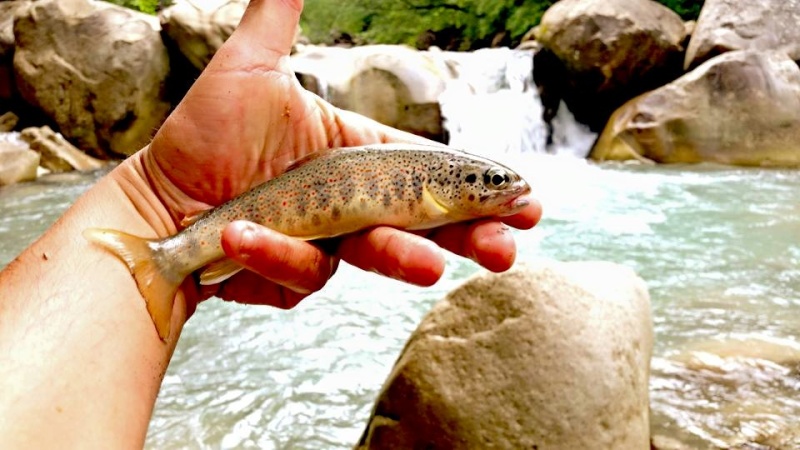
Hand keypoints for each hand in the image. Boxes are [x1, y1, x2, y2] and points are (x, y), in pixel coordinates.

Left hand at [115, 0, 541, 312]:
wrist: (156, 199)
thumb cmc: (203, 134)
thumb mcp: (246, 67)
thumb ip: (279, 17)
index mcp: (356, 155)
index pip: (430, 171)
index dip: (478, 185)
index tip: (526, 199)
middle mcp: (351, 202)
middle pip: (422, 222)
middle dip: (469, 236)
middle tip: (506, 248)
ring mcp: (326, 243)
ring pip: (374, 255)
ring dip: (401, 259)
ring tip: (431, 268)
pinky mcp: (294, 277)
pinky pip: (301, 271)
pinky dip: (279, 256)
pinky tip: (244, 235)